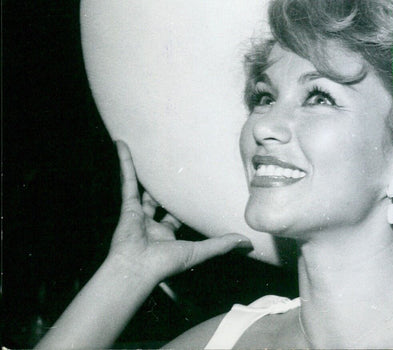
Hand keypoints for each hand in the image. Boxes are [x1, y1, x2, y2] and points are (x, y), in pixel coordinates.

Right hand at [107, 141, 251, 285]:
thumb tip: (247, 243)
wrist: (135, 269)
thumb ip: (221, 244)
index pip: (177, 217)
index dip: (186, 206)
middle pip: (160, 201)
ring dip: (143, 170)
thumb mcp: (199, 252)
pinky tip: (123, 146)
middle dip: (166, 188)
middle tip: (176, 167)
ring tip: (149, 151)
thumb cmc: (164, 265)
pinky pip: (128, 181)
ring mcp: (138, 215)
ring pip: (143, 188)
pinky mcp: (127, 206)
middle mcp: (152, 225)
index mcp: (167, 236)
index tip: (196, 191)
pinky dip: (125, 163)